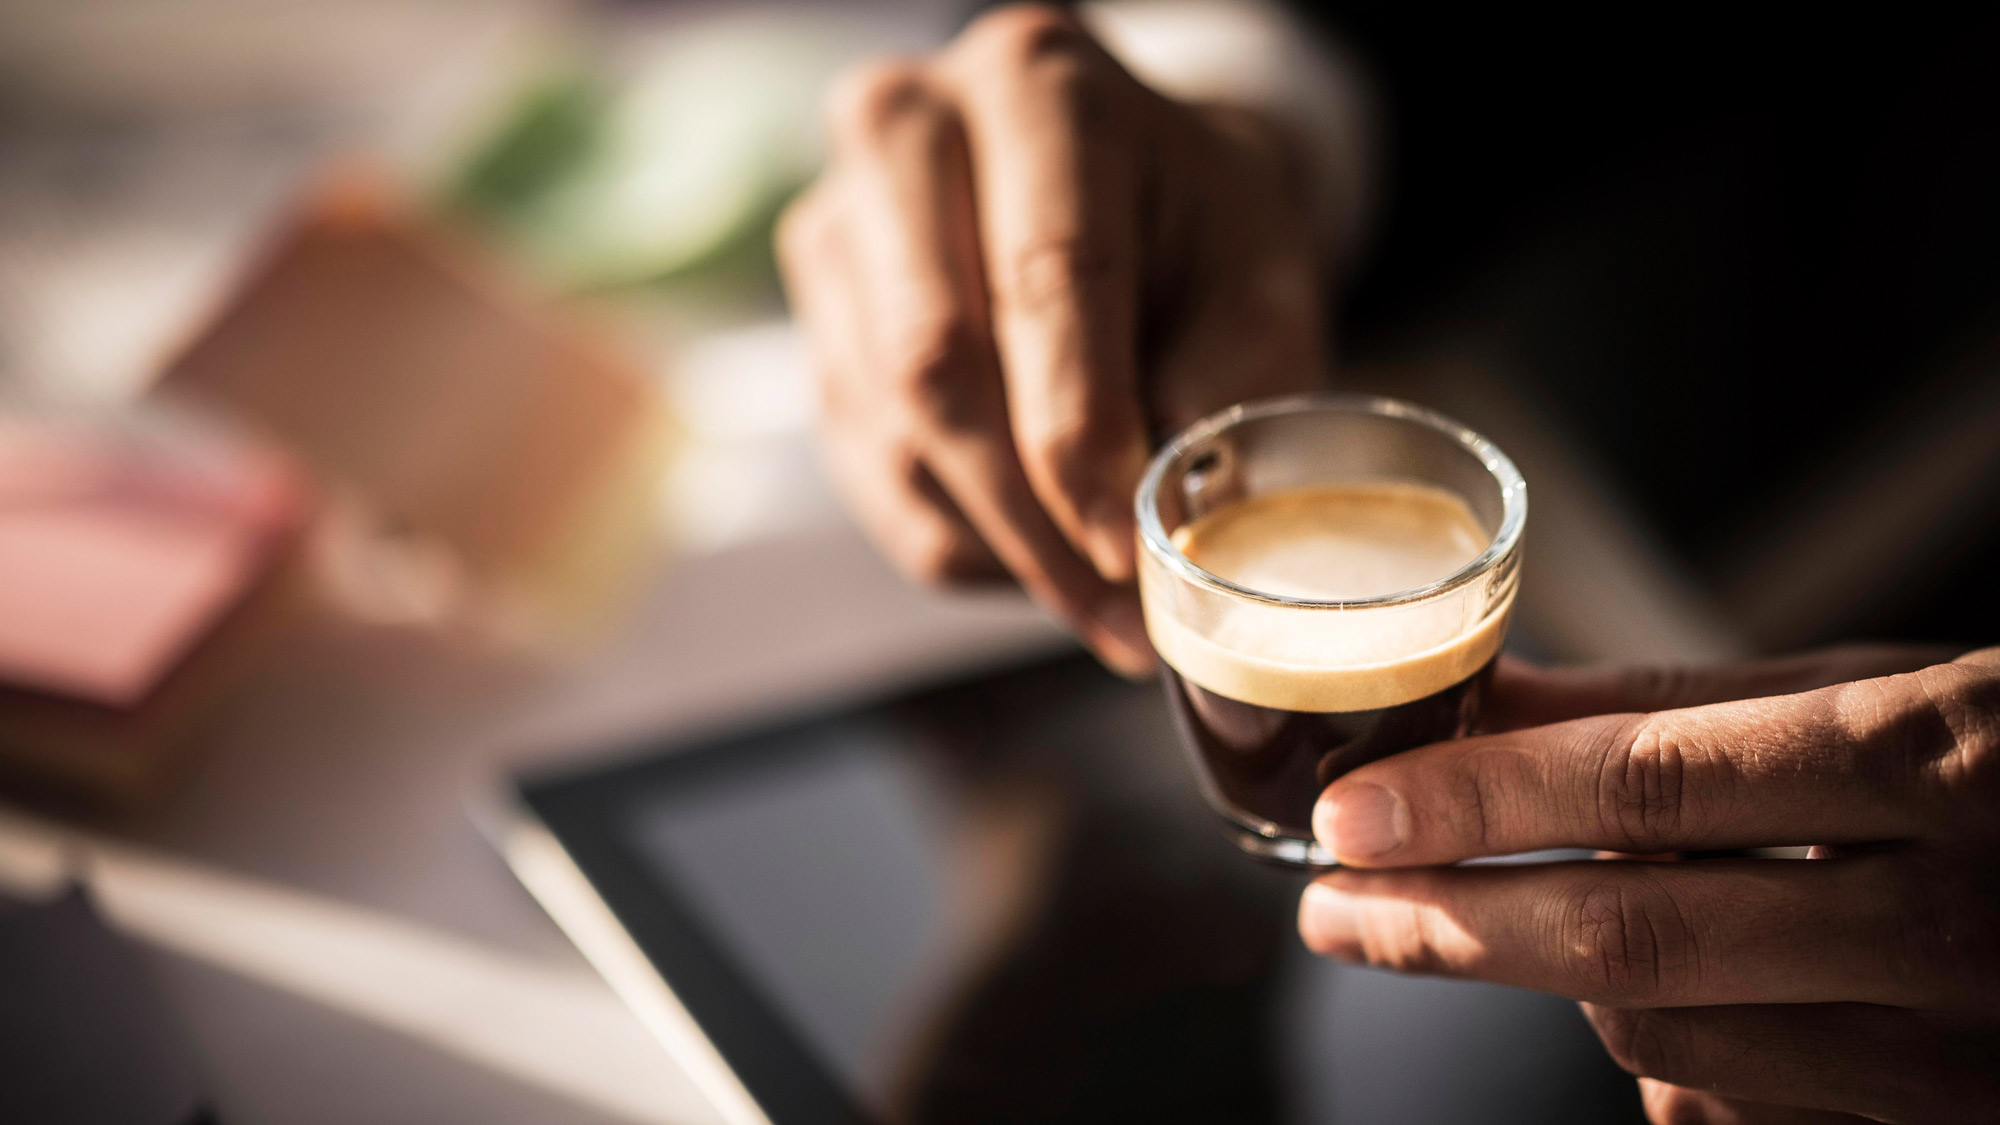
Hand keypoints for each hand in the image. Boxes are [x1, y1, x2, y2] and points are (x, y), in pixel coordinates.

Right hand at [778, 4, 1333, 674]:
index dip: (1082, 435)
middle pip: (936, 362)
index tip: (1131, 552)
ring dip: (1001, 550)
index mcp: (1039, 83)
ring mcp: (838, 224)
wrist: (1125, 194)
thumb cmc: (1202, 237)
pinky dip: (960, 541)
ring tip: (1101, 608)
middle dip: (1030, 517)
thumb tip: (1163, 530)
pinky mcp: (815, 318)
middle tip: (1115, 616)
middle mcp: (906, 128)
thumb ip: (1223, 393)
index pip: (1046, 279)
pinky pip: (870, 470)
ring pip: (894, 436)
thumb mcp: (1258, 288)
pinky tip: (1041, 560)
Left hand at [1297, 644, 1999, 1123]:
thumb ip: (1669, 706)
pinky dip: (1660, 1051)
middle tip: (1333, 909)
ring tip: (1501, 918)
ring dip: (1552, 978)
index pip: (1654, 787)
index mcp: (1945, 763)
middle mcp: (1956, 926)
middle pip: (1637, 941)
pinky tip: (1654, 993)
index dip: (1480, 802)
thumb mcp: (1870, 687)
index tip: (1347, 816)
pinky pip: (1735, 1111)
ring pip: (1667, 1039)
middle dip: (1450, 929)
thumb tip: (1479, 700)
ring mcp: (1961, 1057)